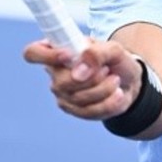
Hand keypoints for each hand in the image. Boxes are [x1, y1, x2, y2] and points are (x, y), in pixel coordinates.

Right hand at [22, 38, 139, 119]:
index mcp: (58, 50)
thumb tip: (79, 69)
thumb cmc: (115, 60)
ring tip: (115, 80)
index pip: (33, 53)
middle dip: (92, 78)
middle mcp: (55, 73)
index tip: (69, 56)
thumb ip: (97, 53)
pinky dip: (109, 103)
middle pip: (61, 82)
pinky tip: (118, 94)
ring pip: (78, 99)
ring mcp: (62, 93)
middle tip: (107, 69)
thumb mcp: (113, 49)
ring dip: (104, 89)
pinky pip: (89, 112)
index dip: (46, 56)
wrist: (128, 82)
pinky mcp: (74, 110)